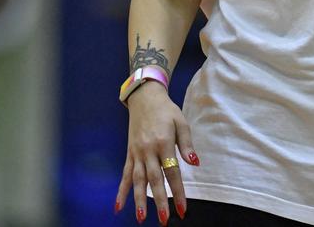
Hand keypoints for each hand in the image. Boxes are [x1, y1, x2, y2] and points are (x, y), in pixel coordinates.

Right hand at [115, 83, 199, 224]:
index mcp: (163, 143)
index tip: (182, 209)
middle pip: (154, 180)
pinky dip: (121, 191)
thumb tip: (195, 163)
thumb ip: (186, 144)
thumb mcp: (181, 123)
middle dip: (159, 202)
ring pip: (137, 180)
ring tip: (140, 218)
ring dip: (138, 200)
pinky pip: (125, 175)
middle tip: (163, 220)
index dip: (177, 192)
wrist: (144, 98)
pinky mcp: (129, 154)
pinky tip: (118, 206)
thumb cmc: (166, 111)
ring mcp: (136, 153)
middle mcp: (148, 150)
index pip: (172, 172)